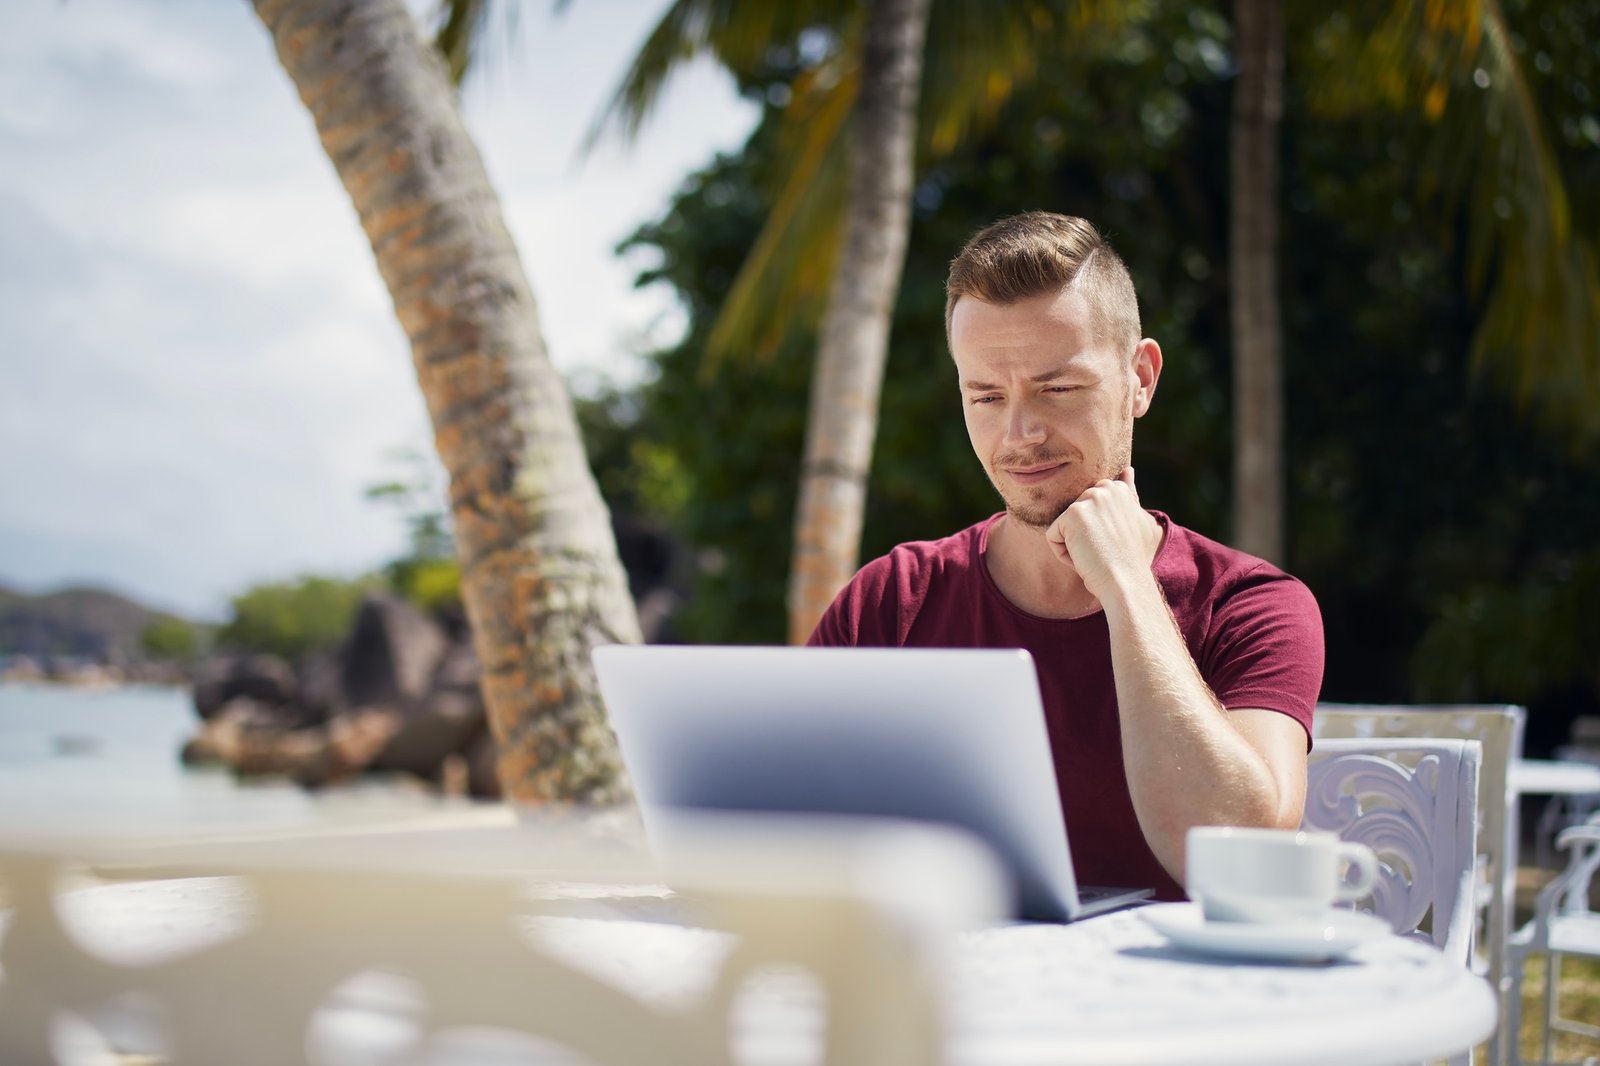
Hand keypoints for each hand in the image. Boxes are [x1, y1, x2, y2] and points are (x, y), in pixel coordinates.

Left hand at [1044, 467, 1162, 599]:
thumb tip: (1127, 469)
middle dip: (1083, 538)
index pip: (1086, 509)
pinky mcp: (1073, 514)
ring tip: (1095, 554)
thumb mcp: (1137, 521)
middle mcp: (1105, 488)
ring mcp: (1089, 499)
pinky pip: (1053, 538)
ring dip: (1073, 546)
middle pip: (1072, 518)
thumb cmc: (1131, 560)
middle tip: (1103, 550)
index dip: (1096, 533)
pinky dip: (1063, 554)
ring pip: (1063, 528)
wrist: (1127, 582)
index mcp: (1118, 489)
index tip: (1112, 543)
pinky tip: (1084, 558)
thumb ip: (1129, 495)